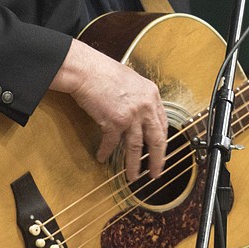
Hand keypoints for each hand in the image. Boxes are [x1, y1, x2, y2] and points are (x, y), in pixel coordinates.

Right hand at [50, 41, 166, 182]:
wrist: (86, 70)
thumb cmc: (104, 71)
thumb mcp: (131, 80)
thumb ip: (139, 97)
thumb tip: (140, 113)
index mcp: (152, 94)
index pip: (163, 123)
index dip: (161, 140)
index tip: (160, 151)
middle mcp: (146, 106)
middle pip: (157, 140)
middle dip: (158, 160)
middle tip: (156, 173)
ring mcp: (132, 115)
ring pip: (136, 147)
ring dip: (134, 165)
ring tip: (133, 177)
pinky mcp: (115, 122)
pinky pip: (111, 143)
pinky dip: (106, 152)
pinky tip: (102, 158)